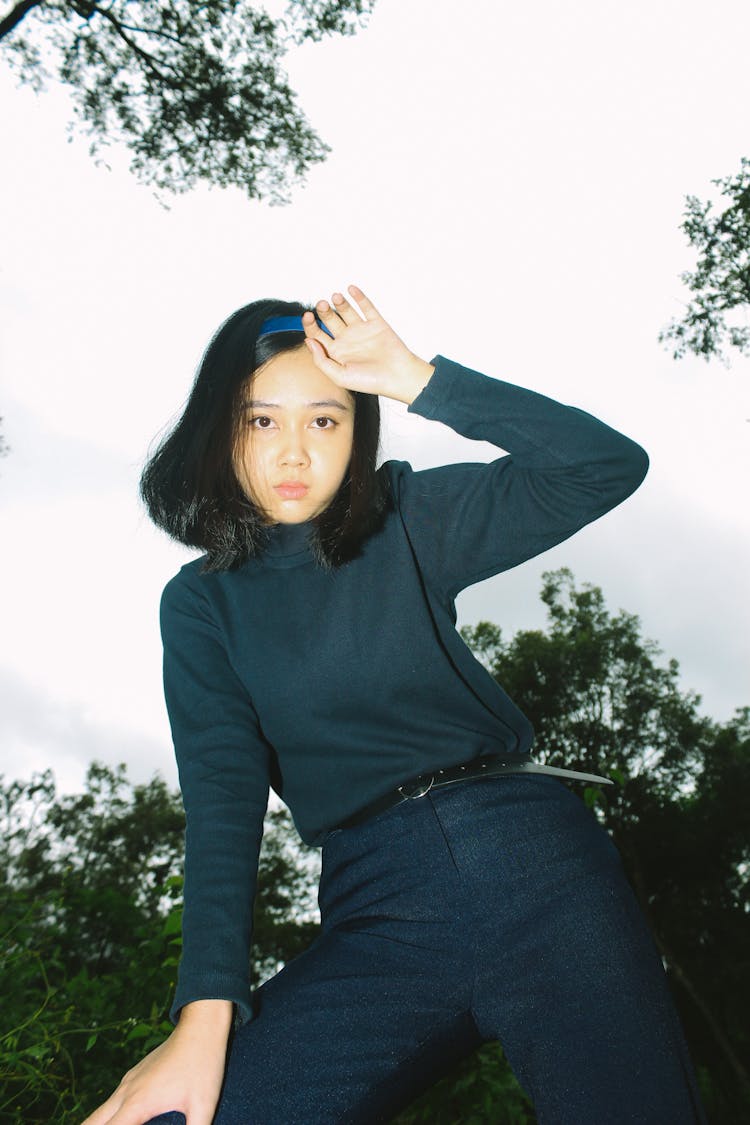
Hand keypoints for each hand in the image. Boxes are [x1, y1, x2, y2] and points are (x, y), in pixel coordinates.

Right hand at [80, 1001, 231, 1124]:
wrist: (201, 1026)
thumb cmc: (204, 1066)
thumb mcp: (204, 1106)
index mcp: (138, 1103)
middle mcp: (126, 1092)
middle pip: (92, 1123)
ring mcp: (129, 1081)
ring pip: (100, 1111)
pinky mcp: (135, 1074)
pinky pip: (112, 1101)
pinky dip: (108, 1117)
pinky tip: (122, 1121)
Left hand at [302, 284, 433, 403]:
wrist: (397, 377)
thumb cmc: (370, 382)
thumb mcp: (340, 377)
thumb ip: (322, 360)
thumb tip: (309, 341)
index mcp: (336, 353)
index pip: (317, 334)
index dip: (310, 324)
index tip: (308, 317)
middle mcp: (347, 340)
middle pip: (329, 320)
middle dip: (323, 311)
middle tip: (321, 305)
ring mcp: (361, 330)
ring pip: (346, 311)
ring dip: (339, 302)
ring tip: (335, 297)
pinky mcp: (376, 324)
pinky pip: (366, 307)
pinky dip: (359, 297)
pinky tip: (351, 289)